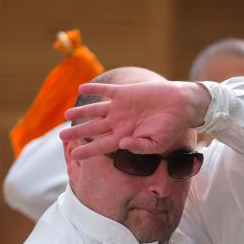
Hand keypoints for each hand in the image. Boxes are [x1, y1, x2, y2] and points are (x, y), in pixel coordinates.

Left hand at [60, 81, 210, 159]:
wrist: (182, 105)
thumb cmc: (172, 128)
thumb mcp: (158, 144)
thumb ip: (140, 146)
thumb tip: (123, 144)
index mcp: (125, 137)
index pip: (101, 146)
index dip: (87, 151)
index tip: (73, 156)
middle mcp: (119, 123)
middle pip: (93, 129)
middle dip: (77, 133)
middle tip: (61, 138)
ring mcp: (120, 108)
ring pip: (95, 111)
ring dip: (81, 112)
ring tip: (66, 115)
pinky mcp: (125, 93)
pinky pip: (106, 91)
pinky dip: (94, 89)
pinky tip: (81, 88)